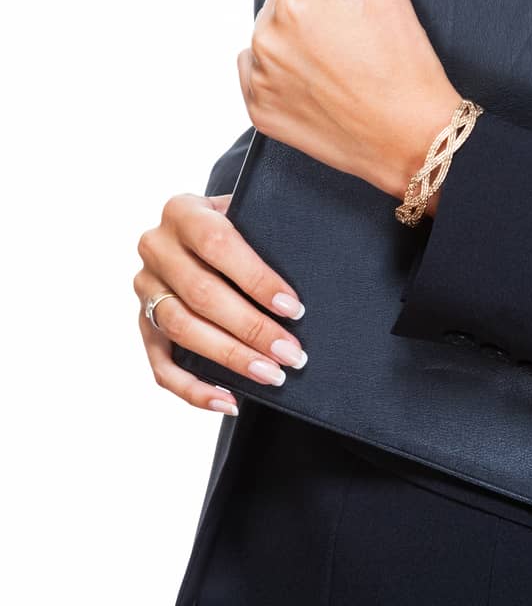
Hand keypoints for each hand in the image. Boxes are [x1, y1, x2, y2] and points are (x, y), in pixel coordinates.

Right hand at [134, 191, 308, 413]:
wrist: (196, 229)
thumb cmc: (236, 223)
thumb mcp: (245, 211)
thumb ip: (261, 227)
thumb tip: (309, 266)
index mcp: (182, 210)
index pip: (218, 244)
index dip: (256, 279)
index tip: (293, 308)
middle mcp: (155, 248)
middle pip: (202, 294)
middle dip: (251, 329)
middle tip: (291, 353)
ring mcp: (145, 288)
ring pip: (182, 330)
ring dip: (230, 359)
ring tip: (271, 375)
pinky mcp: (143, 325)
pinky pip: (162, 367)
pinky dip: (195, 390)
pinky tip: (229, 401)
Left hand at [236, 0, 464, 210]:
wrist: (414, 142)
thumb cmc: (407, 68)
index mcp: (295, 5)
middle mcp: (267, 41)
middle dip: (312, 2)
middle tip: (353, 33)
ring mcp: (260, 81)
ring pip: (269, 32)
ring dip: (294, 35)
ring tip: (337, 58)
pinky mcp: (259, 113)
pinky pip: (256, 72)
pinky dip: (279, 70)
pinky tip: (317, 80)